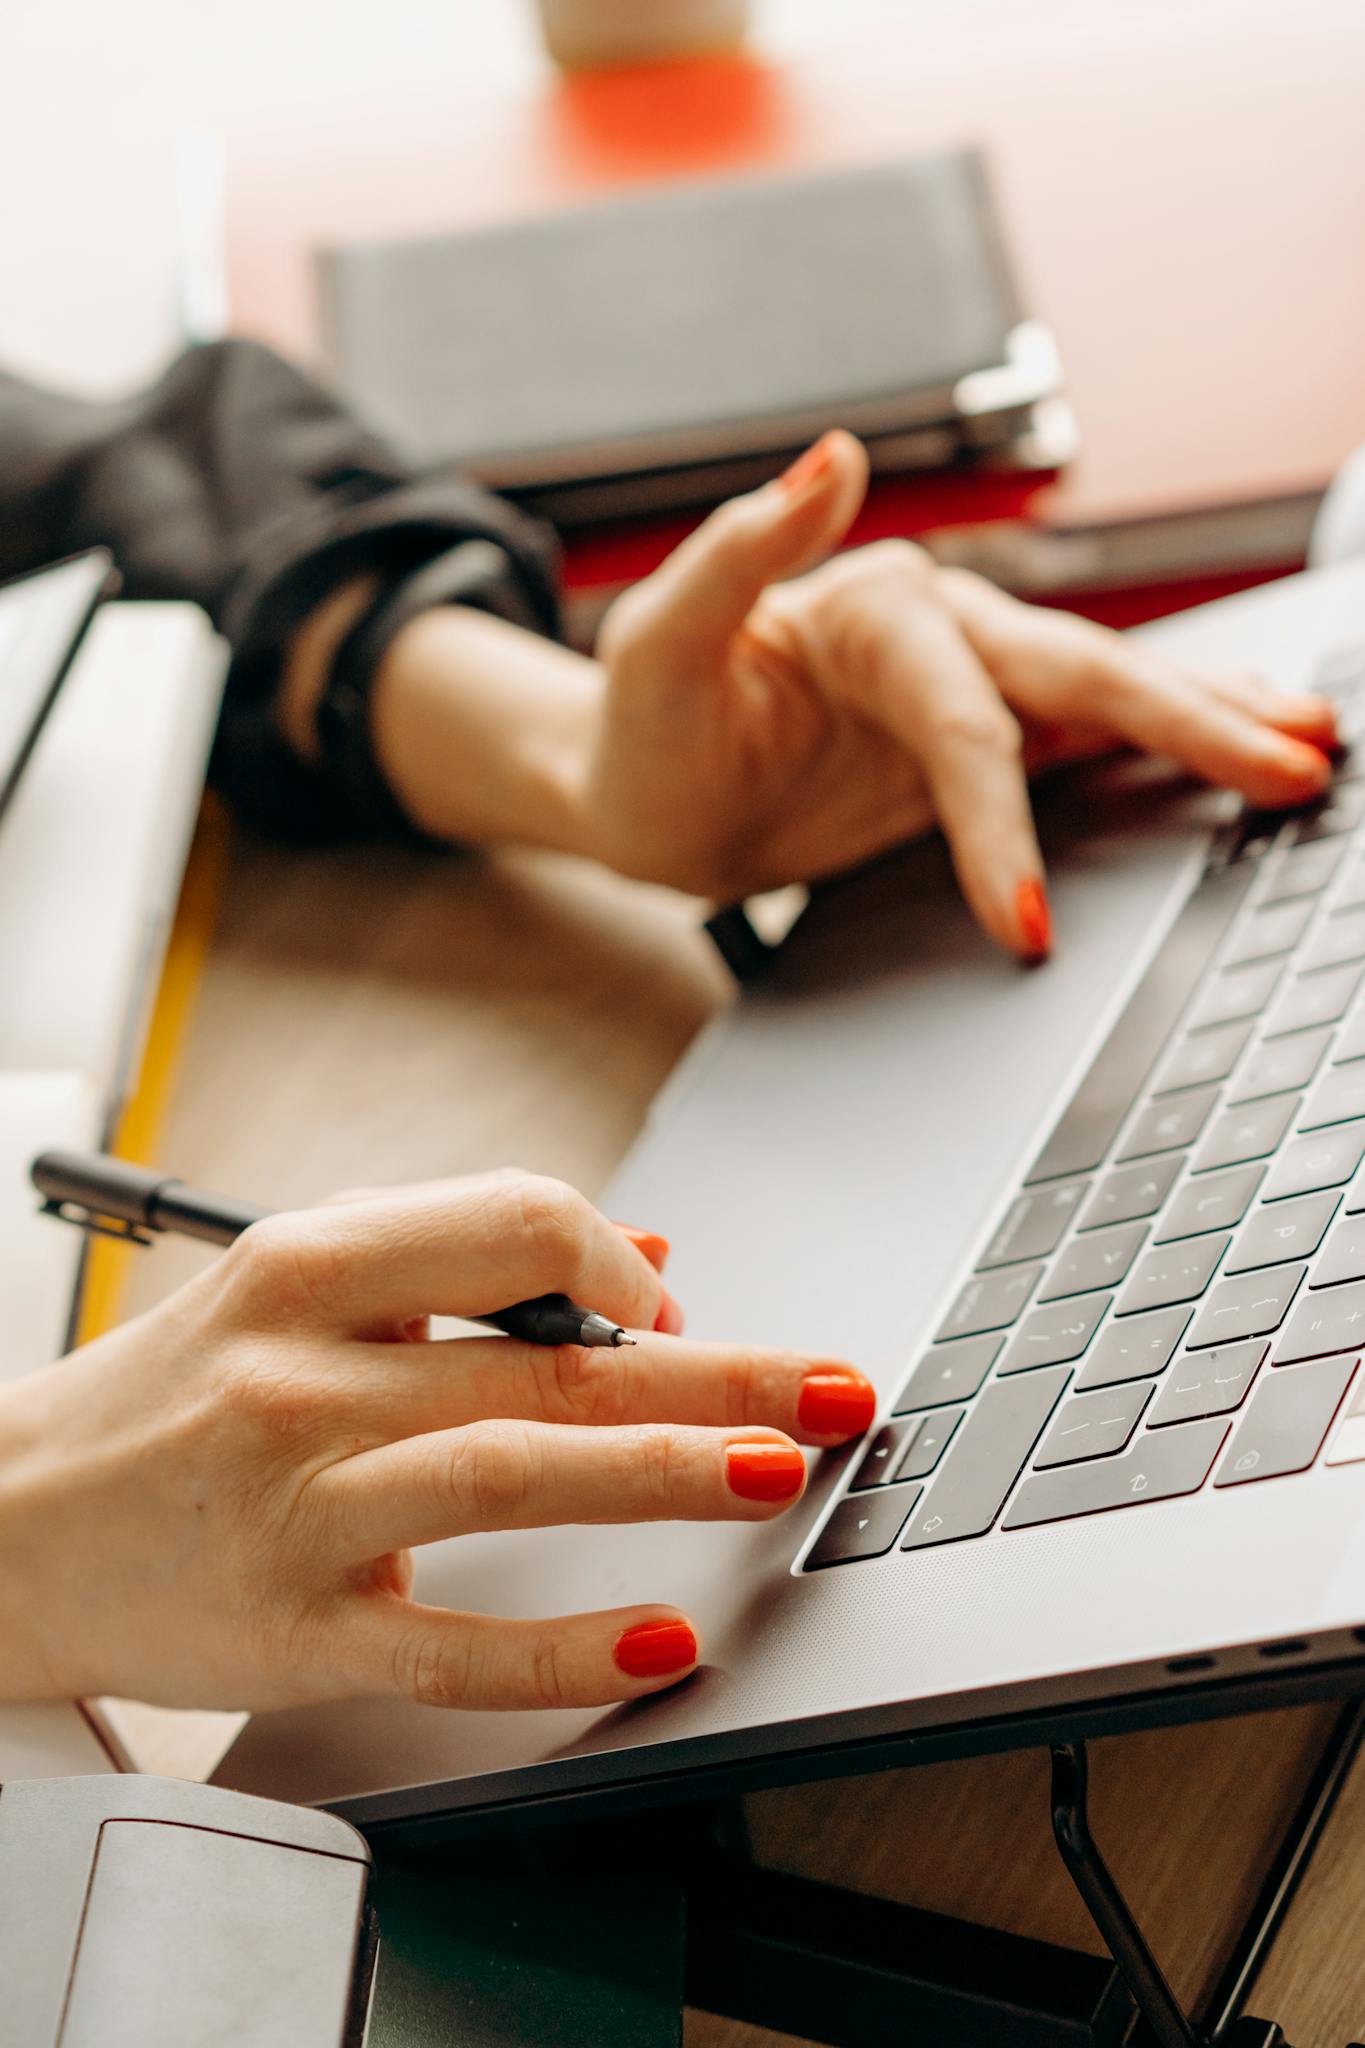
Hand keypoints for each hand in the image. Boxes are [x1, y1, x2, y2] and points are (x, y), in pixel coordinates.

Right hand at [0, 1175, 872, 1712]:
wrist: (10, 1524)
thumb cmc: (171, 1393)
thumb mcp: (296, 1286)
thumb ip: (462, 1260)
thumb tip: (650, 1258)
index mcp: (311, 1264)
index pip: (518, 1222)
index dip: (623, 1263)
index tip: (675, 1309)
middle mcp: (305, 1376)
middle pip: (552, 1357)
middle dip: (717, 1370)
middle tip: (834, 1385)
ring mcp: (298, 1506)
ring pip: (513, 1473)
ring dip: (666, 1474)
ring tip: (778, 1473)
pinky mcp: (291, 1632)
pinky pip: (451, 1643)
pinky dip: (568, 1648)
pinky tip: (663, 1640)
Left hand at [585, 432, 1337, 954]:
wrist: (643, 792)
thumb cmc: (643, 722)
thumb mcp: (658, 638)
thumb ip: (741, 549)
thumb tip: (833, 453)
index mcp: (878, 608)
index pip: (963, 723)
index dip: (997, 824)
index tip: (1026, 917)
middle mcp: (940, 635)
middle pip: (1082, 679)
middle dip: (1191, 725)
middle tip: (1294, 762)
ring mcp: (968, 691)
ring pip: (1108, 697)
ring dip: (1210, 717)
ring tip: (1309, 738)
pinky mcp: (976, 749)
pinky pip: (1084, 747)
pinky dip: (1166, 751)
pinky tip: (1236, 753)